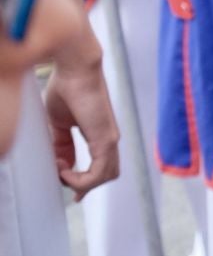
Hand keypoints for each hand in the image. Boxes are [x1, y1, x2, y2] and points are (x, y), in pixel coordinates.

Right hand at [44, 55, 118, 198]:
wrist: (74, 69)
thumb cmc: (66, 88)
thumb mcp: (59, 123)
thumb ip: (60, 143)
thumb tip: (59, 163)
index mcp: (99, 134)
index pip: (100, 166)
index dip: (83, 180)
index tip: (65, 182)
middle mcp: (109, 139)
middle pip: (106, 174)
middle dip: (84, 186)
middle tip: (65, 184)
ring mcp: (110, 139)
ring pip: (105, 176)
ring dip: (81, 183)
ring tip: (61, 173)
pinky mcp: (106, 139)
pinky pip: (100, 172)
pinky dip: (82, 179)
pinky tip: (65, 171)